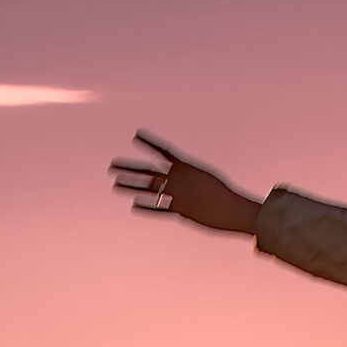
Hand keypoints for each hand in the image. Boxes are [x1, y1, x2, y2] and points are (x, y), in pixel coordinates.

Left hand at [111, 132, 263, 233]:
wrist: (235, 208)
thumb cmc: (223, 194)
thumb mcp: (205, 178)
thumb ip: (189, 177)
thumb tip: (179, 176)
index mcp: (187, 167)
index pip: (164, 151)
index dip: (150, 142)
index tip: (136, 135)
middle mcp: (179, 179)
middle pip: (149, 171)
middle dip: (129, 168)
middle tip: (111, 165)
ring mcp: (178, 195)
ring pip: (150, 188)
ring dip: (131, 185)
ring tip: (115, 183)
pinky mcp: (180, 211)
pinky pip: (160, 208)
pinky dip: (147, 207)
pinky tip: (134, 205)